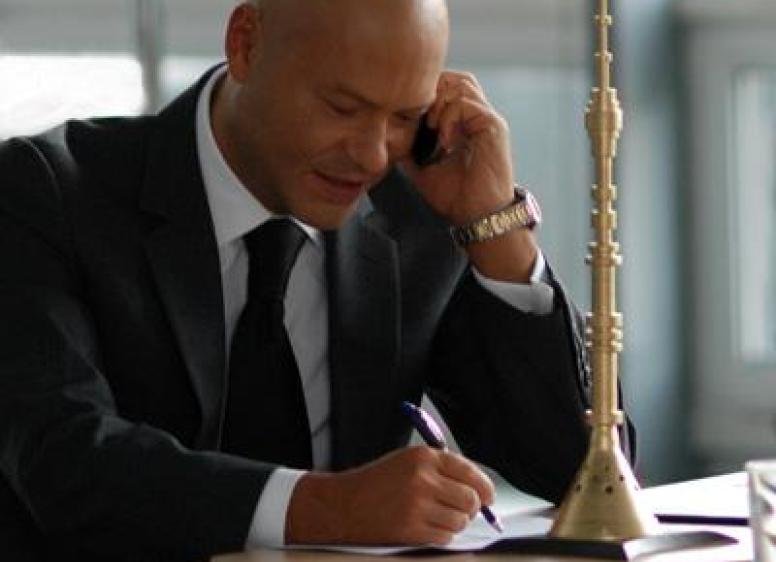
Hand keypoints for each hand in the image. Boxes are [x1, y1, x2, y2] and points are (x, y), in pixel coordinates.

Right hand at [285, 446, 495, 545]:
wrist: (343, 505)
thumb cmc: (375, 484)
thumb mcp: (407, 462)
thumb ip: (441, 470)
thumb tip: (477, 488)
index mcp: (423, 457)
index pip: (470, 472)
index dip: (485, 487)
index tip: (489, 497)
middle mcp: (422, 479)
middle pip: (470, 499)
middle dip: (471, 508)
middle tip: (463, 510)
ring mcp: (417, 505)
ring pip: (460, 521)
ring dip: (455, 523)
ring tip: (437, 518)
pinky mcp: (411, 529)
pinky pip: (445, 537)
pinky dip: (442, 535)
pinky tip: (427, 527)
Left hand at [400, 71, 514, 225]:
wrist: (477, 216)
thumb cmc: (455, 196)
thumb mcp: (422, 166)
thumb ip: (411, 146)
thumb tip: (388, 134)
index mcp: (464, 123)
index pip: (446, 88)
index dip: (426, 96)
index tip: (410, 119)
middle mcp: (478, 116)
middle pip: (455, 78)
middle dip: (432, 92)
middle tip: (419, 118)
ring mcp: (487, 119)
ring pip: (462, 83)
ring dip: (440, 102)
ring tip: (432, 127)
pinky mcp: (493, 126)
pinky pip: (466, 104)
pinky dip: (449, 117)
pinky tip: (443, 140)